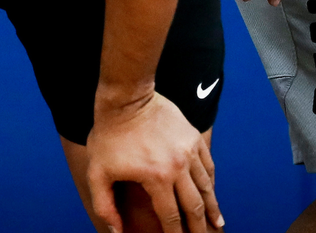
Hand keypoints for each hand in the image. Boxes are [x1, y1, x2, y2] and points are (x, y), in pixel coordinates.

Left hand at [87, 91, 221, 232]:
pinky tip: (212, 191)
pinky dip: (211, 181)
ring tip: (217, 222)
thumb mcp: (98, 173)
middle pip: (194, 206)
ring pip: (206, 186)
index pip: (171, 218)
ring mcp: (188, 149)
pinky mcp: (192, 135)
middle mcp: (178, 166)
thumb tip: (116, 232)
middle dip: (199, 228)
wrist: (126, 96)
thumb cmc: (109, 134)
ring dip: (212, 207)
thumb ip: (105, 206)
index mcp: (157, 178)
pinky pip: (208, 163)